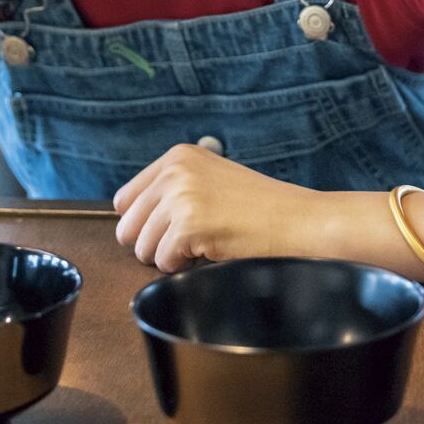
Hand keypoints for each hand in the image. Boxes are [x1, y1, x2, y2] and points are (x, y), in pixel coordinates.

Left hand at [112, 144, 330, 272]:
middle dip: (152, 243)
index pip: (125, 199)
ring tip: (202, 246)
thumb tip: (128, 220)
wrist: (298, 219)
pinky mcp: (189, 224)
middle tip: (186, 244)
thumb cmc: (260, 207)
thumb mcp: (211, 179)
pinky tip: (208, 253)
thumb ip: (173, 189)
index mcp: (177, 156)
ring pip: (142, 247)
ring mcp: (181, 196)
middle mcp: (175, 171)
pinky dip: (182, 267)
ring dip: (168, 257)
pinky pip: (163, 261)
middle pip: (128, 225)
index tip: (166, 230)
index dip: (142, 223)